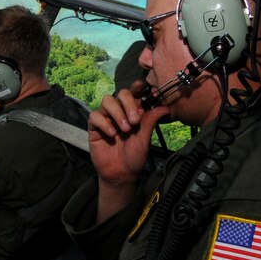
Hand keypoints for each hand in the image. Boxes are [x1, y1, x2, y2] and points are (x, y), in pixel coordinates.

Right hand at [88, 82, 169, 221]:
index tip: (140, 86)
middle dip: (128, 104)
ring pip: (107, 101)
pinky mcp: (94, 127)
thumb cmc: (135, 156)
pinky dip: (104, 123)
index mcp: (134, 112)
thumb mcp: (145, 138)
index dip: (137, 87)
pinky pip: (95, 116)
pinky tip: (112, 134)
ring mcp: (106, 118)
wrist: (121, 173)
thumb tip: (166, 107)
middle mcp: (120, 112)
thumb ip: (151, 121)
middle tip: (134, 121)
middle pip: (120, 93)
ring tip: (124, 129)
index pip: (134, 94)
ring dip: (117, 113)